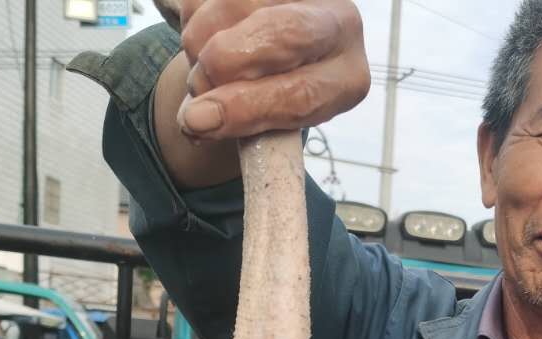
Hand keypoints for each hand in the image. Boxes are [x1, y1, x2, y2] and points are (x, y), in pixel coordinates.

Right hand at [173, 0, 369, 140]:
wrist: (273, 55)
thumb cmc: (275, 95)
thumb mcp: (271, 120)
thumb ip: (244, 125)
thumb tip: (196, 120)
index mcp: (348, 79)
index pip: (302, 95)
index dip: (246, 108)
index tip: (200, 121)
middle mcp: (337, 24)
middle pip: (281, 34)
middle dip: (223, 64)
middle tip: (197, 88)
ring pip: (232, 9)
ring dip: (199, 48)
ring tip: (207, 71)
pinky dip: (193, 23)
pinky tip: (209, 38)